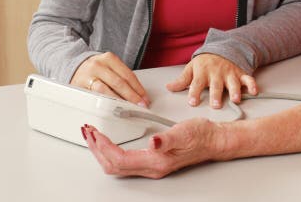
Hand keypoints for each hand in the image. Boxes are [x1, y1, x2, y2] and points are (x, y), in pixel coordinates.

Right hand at [71, 52, 149, 106]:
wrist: (74, 66)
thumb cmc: (97, 69)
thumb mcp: (109, 67)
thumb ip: (122, 77)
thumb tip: (138, 95)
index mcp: (109, 58)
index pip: (128, 75)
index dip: (138, 88)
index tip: (145, 99)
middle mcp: (98, 65)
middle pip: (119, 83)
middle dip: (131, 96)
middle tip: (140, 106)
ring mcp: (88, 76)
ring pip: (105, 90)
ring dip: (118, 102)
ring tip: (127, 109)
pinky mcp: (79, 87)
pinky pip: (94, 97)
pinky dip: (104, 103)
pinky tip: (111, 109)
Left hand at [82, 119, 219, 178]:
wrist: (213, 140)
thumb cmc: (201, 135)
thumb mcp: (184, 132)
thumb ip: (167, 139)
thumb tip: (153, 142)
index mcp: (156, 161)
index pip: (120, 159)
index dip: (104, 147)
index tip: (96, 133)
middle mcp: (151, 167)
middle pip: (113, 166)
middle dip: (96, 150)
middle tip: (87, 132)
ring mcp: (151, 166)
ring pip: (116, 165)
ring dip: (101, 151)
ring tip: (93, 136)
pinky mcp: (152, 160)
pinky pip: (124, 161)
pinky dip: (111, 151)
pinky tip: (109, 142)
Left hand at [166, 54, 256, 108]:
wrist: (222, 49)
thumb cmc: (205, 62)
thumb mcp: (192, 68)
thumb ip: (182, 80)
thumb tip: (169, 87)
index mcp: (202, 73)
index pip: (196, 84)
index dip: (194, 93)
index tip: (193, 102)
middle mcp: (216, 74)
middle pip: (216, 85)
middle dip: (216, 95)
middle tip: (216, 105)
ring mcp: (229, 74)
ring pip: (232, 83)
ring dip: (235, 91)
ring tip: (235, 99)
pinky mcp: (240, 74)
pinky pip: (248, 79)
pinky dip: (252, 84)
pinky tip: (254, 91)